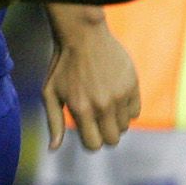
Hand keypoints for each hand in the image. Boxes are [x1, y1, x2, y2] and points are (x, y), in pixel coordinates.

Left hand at [43, 21, 139, 150]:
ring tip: (104, 103)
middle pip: (112, 140)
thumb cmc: (63, 66)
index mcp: (81, 109)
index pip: (94, 145)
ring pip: (124, 127)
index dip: (91, 140)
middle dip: (104, 134)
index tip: (88, 131)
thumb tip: (53, 149)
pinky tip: (115, 95)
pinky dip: (127, 109)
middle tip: (97, 119)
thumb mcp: (50, 93)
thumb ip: (54, 123)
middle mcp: (102, 105)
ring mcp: (119, 95)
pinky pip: (135, 112)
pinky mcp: (132, 85)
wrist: (82, 35)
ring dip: (115, 121)